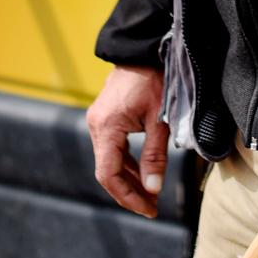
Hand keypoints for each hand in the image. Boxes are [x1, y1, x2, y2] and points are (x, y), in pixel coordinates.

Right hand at [86, 64, 169, 217]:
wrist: (144, 48)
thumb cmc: (155, 79)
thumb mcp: (160, 118)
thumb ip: (155, 155)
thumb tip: (153, 189)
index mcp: (106, 127)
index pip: (109, 175)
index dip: (128, 196)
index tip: (148, 209)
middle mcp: (96, 126)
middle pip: (108, 171)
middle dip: (130, 192)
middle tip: (152, 207)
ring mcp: (99, 121)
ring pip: (110, 161)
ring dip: (129, 179)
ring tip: (151, 195)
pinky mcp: (106, 117)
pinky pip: (113, 148)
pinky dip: (128, 163)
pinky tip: (144, 173)